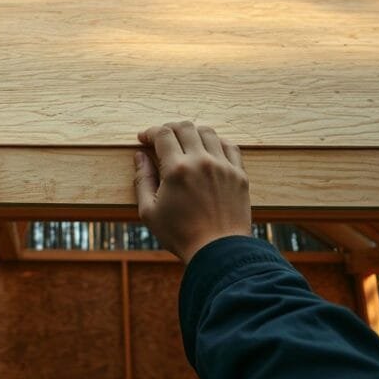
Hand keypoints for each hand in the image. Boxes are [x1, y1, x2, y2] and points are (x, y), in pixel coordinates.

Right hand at [133, 122, 250, 263]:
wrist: (219, 251)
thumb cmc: (180, 235)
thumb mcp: (149, 211)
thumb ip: (142, 179)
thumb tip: (140, 155)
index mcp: (177, 169)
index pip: (162, 134)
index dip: (149, 132)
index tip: (143, 139)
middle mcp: (201, 161)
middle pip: (184, 127)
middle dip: (169, 128)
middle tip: (162, 139)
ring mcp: (223, 166)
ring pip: (208, 132)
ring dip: (192, 133)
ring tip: (185, 143)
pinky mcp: (239, 174)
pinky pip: (230, 146)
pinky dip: (217, 142)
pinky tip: (209, 150)